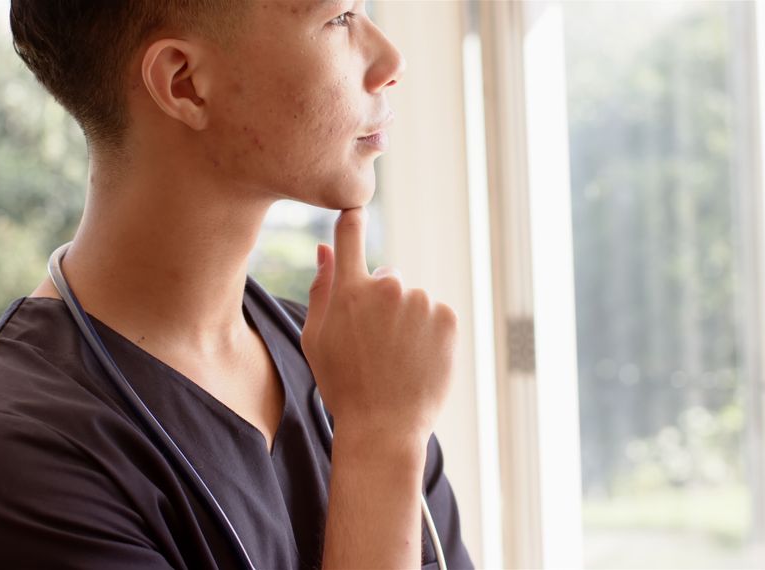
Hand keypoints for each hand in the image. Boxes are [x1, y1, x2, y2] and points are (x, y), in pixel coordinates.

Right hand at [300, 207, 457, 442]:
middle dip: (382, 302)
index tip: (354, 212)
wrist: (384, 426)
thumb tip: (324, 249)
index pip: (350, 234)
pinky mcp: (448, 318)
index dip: (352, 220)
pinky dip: (429, 332)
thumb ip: (321, 289)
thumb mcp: (316, 338)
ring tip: (397, 358)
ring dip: (407, 320)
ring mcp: (421, 302)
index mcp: (350, 290)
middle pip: (387, 278)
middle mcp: (388, 287)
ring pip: (413, 300)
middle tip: (375, 344)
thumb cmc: (343, 384)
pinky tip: (417, 359)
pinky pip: (436, 314)